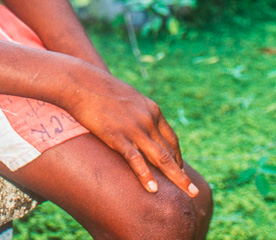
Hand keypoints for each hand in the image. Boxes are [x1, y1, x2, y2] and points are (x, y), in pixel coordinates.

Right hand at [64, 67, 197, 196]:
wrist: (81, 82)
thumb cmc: (100, 89)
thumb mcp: (127, 98)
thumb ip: (137, 113)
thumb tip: (138, 125)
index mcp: (152, 110)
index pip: (171, 138)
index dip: (177, 156)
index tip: (179, 170)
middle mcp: (148, 119)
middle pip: (170, 151)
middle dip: (182, 172)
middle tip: (194, 191)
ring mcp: (134, 128)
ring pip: (161, 157)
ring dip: (176, 177)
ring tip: (188, 194)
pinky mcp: (117, 136)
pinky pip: (135, 159)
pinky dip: (146, 175)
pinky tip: (153, 189)